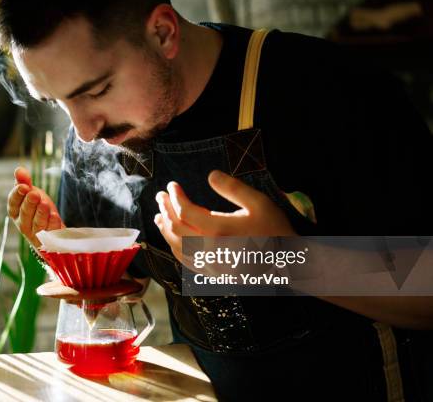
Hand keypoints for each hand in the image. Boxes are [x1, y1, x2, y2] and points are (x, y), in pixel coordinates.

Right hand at [7, 167, 63, 247]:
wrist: (52, 228)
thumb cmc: (38, 208)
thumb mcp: (32, 193)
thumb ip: (25, 182)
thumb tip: (19, 169)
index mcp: (15, 212)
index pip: (13, 203)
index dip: (17, 195)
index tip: (23, 186)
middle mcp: (23, 224)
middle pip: (25, 213)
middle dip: (29, 203)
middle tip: (34, 194)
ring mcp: (35, 233)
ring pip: (37, 224)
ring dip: (40, 213)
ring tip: (44, 203)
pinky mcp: (49, 239)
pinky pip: (50, 232)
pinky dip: (52, 224)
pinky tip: (55, 215)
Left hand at [154, 170, 295, 262]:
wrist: (288, 264)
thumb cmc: (274, 230)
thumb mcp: (259, 203)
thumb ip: (233, 188)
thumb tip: (210, 175)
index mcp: (218, 229)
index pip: (185, 211)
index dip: (175, 196)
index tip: (172, 185)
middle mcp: (209, 248)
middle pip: (176, 227)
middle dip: (165, 209)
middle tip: (160, 196)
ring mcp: (209, 263)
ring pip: (176, 246)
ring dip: (165, 229)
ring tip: (159, 216)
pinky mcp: (212, 272)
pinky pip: (185, 261)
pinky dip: (174, 247)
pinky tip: (173, 238)